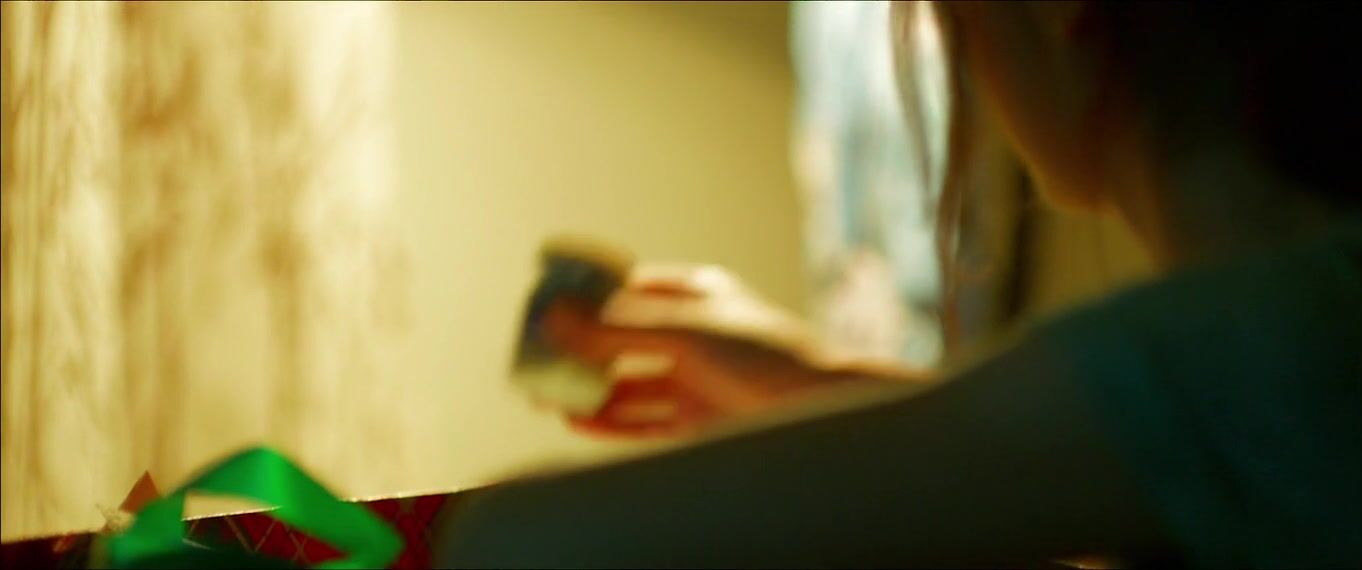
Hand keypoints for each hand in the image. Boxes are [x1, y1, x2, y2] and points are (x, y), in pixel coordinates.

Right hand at [542, 264, 905, 437]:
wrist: (819, 407)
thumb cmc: (762, 353)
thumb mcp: (683, 332)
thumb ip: (616, 328)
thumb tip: (557, 314)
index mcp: (696, 293)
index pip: (628, 288)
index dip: (586, 298)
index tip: (545, 306)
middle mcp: (694, 334)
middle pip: (624, 340)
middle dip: (581, 351)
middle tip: (537, 358)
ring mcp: (697, 377)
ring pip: (630, 383)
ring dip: (591, 390)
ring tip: (547, 396)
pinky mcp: (699, 419)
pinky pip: (644, 419)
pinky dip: (611, 420)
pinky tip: (577, 420)